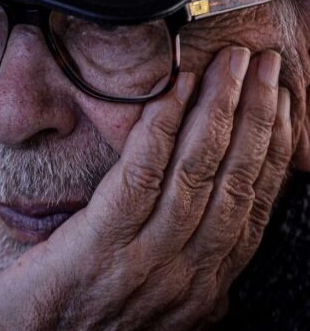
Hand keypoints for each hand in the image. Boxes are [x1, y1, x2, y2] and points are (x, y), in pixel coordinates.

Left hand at [0, 47, 292, 329]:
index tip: (280, 101)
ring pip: (198, 171)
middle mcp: (188, 273)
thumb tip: (212, 226)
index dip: (273, 147)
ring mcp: (146, 260)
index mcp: (204, 282)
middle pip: (235, 179)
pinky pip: (141, 173)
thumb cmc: (87, 316)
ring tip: (231, 62)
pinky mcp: (100, 244)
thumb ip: (184, 260)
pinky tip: (174, 87)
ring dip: (219, 109)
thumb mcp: (153, 294)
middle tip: (265, 64)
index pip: (253, 203)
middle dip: (256, 115)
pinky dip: (163, 126)